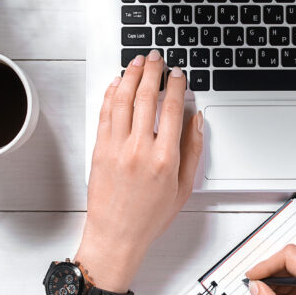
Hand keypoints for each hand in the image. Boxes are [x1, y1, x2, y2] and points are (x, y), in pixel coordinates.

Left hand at [78, 50, 203, 290]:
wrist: (116, 236)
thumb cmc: (149, 217)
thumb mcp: (184, 187)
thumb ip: (193, 150)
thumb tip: (196, 120)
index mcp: (165, 159)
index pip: (172, 109)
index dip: (176, 85)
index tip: (177, 74)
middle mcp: (140, 149)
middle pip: (146, 97)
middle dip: (152, 72)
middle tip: (156, 58)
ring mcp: (116, 148)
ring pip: (122, 99)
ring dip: (130, 76)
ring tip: (136, 63)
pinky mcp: (99, 150)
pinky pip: (105, 114)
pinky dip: (110, 94)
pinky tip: (116, 84)